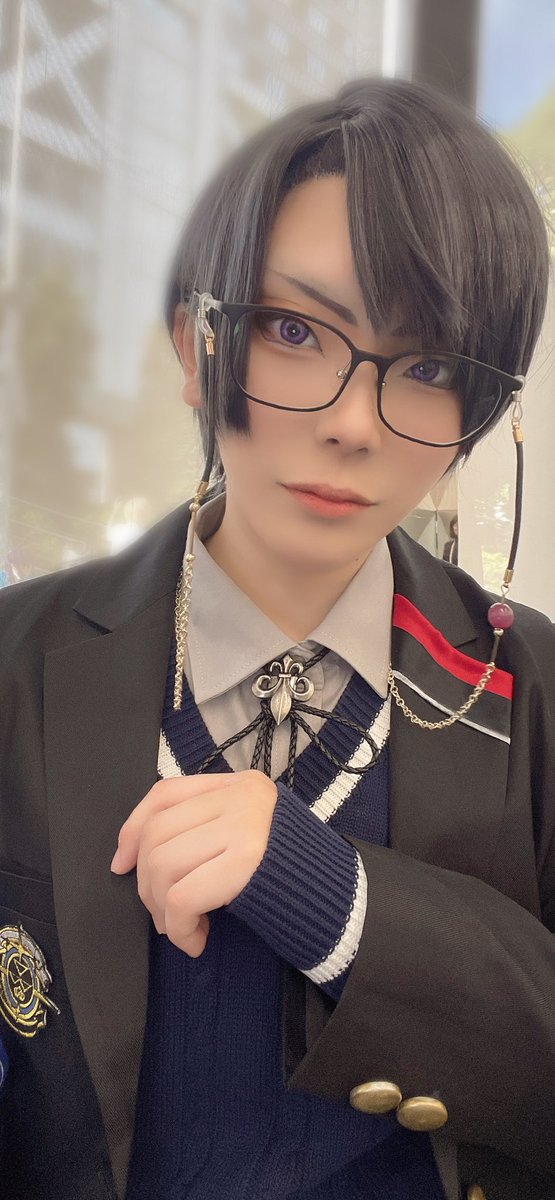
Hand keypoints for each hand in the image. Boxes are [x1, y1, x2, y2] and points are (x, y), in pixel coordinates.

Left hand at [110, 770, 277, 956]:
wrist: (349, 907)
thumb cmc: (294, 881)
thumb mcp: (250, 836)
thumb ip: (205, 830)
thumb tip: (131, 855)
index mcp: (241, 785)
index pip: (166, 793)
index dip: (133, 828)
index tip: (121, 864)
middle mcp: (242, 797)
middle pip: (158, 834)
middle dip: (147, 884)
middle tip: (165, 916)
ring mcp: (245, 825)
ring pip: (162, 865)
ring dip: (162, 910)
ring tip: (184, 929)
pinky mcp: (246, 862)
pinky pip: (182, 897)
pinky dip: (179, 928)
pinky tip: (197, 940)